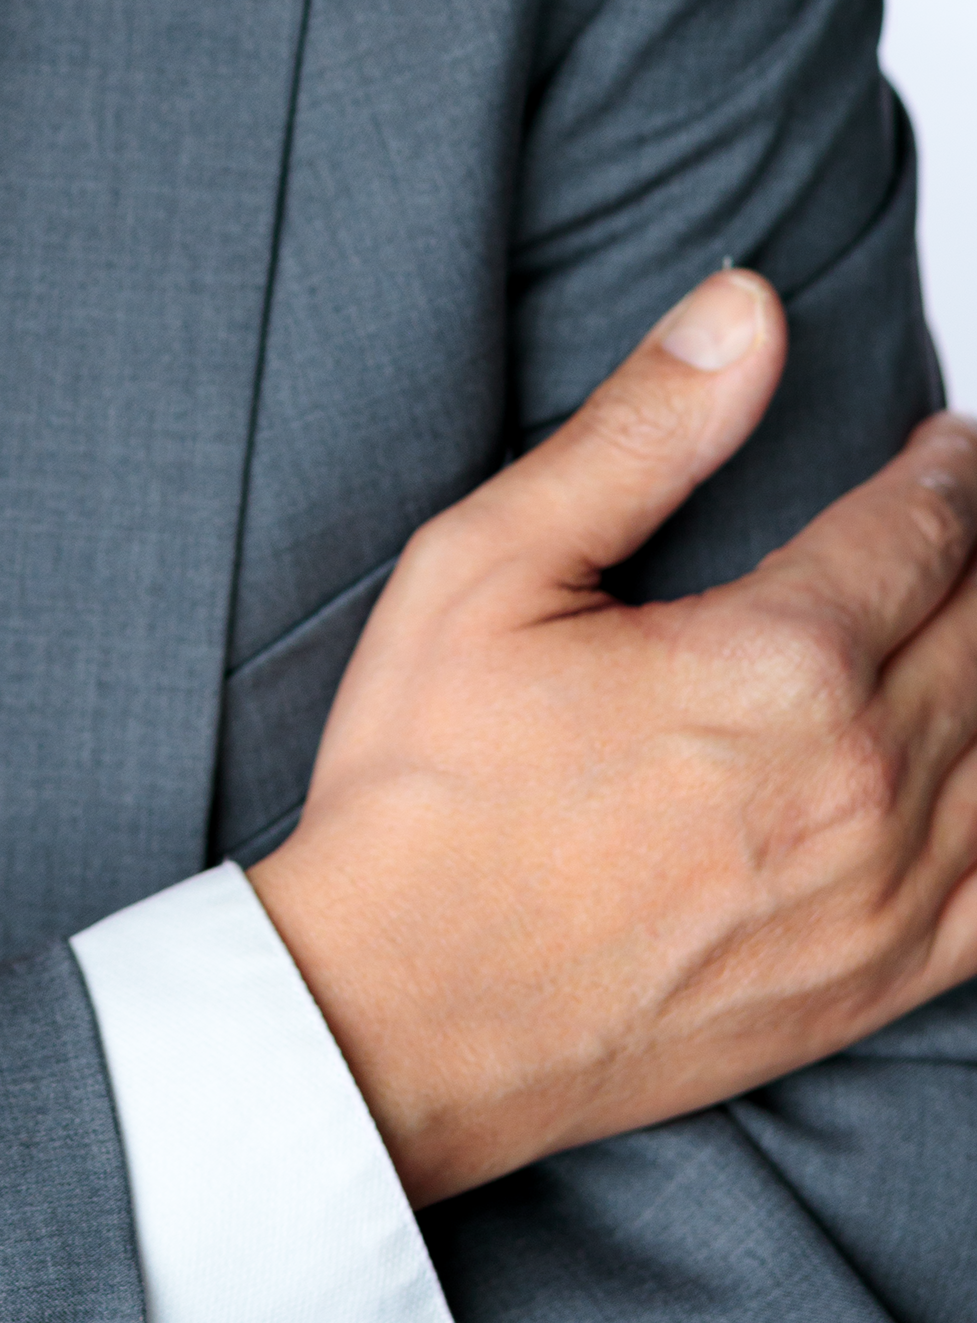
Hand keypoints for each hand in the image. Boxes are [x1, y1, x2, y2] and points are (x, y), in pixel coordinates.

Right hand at [248, 272, 976, 1206]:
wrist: (402, 1010)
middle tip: (960, 515)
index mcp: (777, 664)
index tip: (950, 442)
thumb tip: (744, 312)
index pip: (922, 531)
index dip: (948, 472)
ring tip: (968, 616)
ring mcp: (885, 895)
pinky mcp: (881, 980)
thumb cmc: (427, 790)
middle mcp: (862, 781)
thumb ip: (638, 433)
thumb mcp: (489, 568)